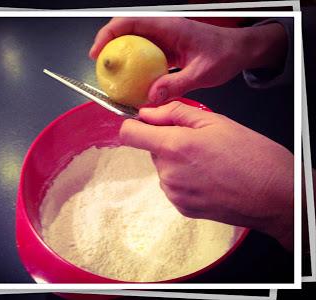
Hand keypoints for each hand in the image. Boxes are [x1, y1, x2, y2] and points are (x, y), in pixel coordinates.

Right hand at [90, 17, 286, 103]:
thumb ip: (177, 84)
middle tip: (101, 69)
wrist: (238, 50)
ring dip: (120, 59)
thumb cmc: (225, 54)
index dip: (108, 35)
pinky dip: (134, 69)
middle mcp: (162, 30)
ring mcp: (163, 40)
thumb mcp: (202, 72)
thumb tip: (151, 96)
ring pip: (133, 45)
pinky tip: (133, 85)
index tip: (98, 53)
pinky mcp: (166, 51)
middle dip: (108, 47)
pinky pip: (144, 57)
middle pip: (125, 32)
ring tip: (112, 79)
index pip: (129, 22)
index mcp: (169, 26)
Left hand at [119, 101, 293, 250]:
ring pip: (163, 167)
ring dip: (177, 161)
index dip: (134, 124)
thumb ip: (174, 112)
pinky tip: (209, 177)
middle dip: (169, 142)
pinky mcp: (182, 208)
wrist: (275, 196)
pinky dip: (185, 178)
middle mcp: (168, 173)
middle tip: (199, 142)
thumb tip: (147, 113)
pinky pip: (173, 185)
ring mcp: (174, 194)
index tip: (145, 122)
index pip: (129, 134)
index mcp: (173, 147)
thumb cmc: (251, 155)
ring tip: (209, 162)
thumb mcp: (214, 121)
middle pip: (151, 149)